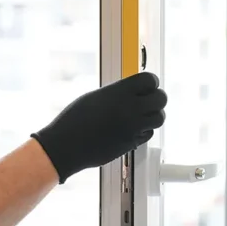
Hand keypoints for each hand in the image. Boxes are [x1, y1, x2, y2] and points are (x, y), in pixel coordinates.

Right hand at [31, 71, 166, 182]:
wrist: (66, 146)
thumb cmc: (74, 120)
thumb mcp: (94, 97)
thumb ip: (117, 93)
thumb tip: (132, 91)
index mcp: (118, 92)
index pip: (149, 79)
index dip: (151, 82)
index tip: (147, 85)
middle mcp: (128, 109)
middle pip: (161, 98)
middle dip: (157, 98)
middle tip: (149, 100)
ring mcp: (132, 127)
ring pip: (159, 118)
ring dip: (153, 115)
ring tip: (142, 115)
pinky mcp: (131, 143)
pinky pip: (148, 133)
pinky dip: (144, 130)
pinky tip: (132, 129)